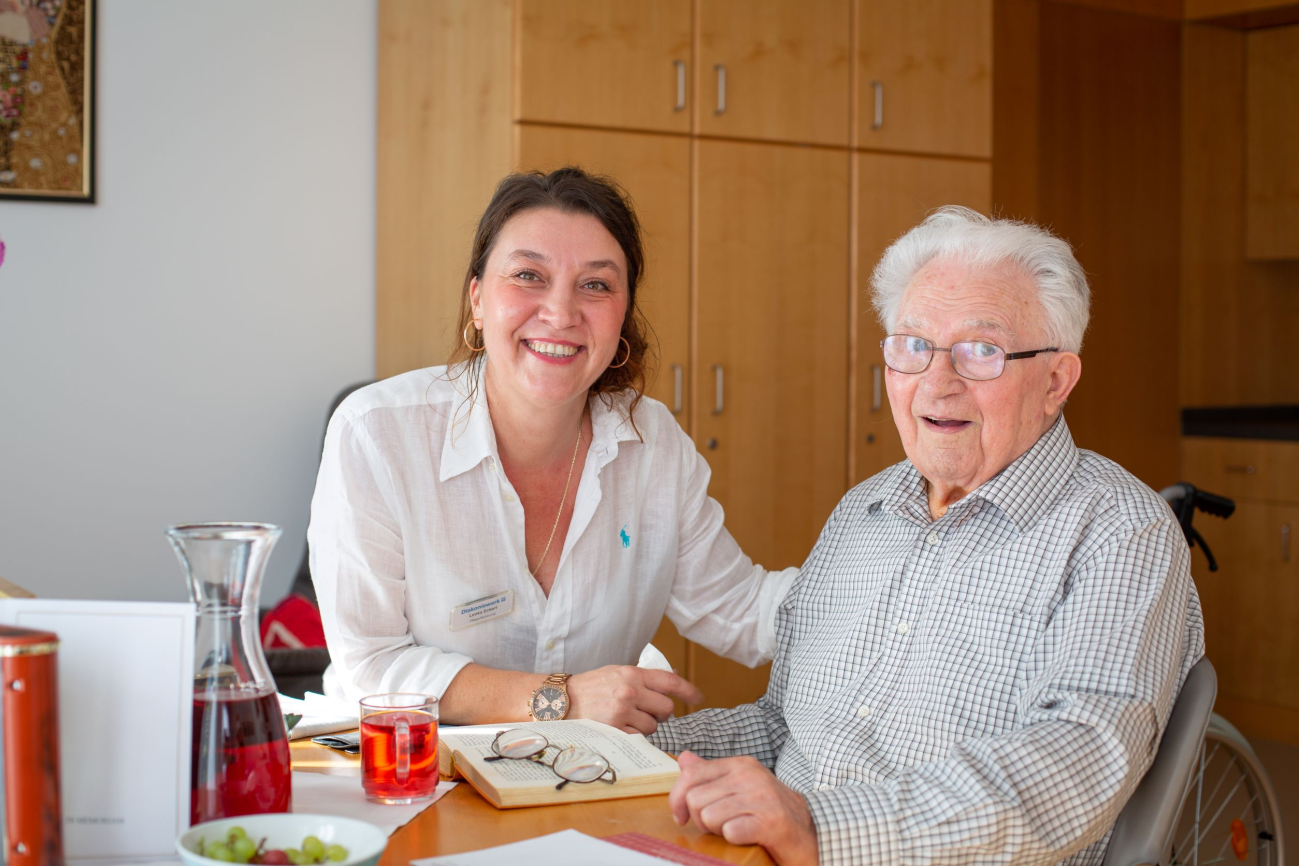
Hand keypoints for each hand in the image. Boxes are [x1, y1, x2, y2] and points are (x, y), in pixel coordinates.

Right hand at [566, 666, 703, 733]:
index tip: (698, 697)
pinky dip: (634, 734)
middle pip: (666, 707)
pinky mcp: (615, 729)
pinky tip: (621, 726)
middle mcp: (630, 691)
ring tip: (629, 718)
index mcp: (632, 674)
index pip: (670, 681)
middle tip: (648, 710)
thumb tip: (673, 679)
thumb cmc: (591, 686)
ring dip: (647, 725)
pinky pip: (639, 736)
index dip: (688, 690)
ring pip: (653, 725)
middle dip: (661, 712)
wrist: (562, 700)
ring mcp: (622, 711)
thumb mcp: (618, 672)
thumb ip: (644, 677)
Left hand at [669, 751, 817, 865]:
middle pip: (695, 800)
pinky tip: (746, 836)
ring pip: (709, 816)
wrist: (808, 832)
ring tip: (735, 829)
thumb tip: (684, 758)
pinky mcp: (771, 822)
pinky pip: (731, 831)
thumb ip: (710, 773)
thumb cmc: (768, 811)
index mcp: (740, 765)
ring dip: (717, 831)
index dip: (676, 799)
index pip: (691, 775)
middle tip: (720, 825)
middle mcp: (750, 776)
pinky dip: (733, 839)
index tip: (681, 817)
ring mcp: (762, 797)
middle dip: (700, 820)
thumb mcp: (739, 786)